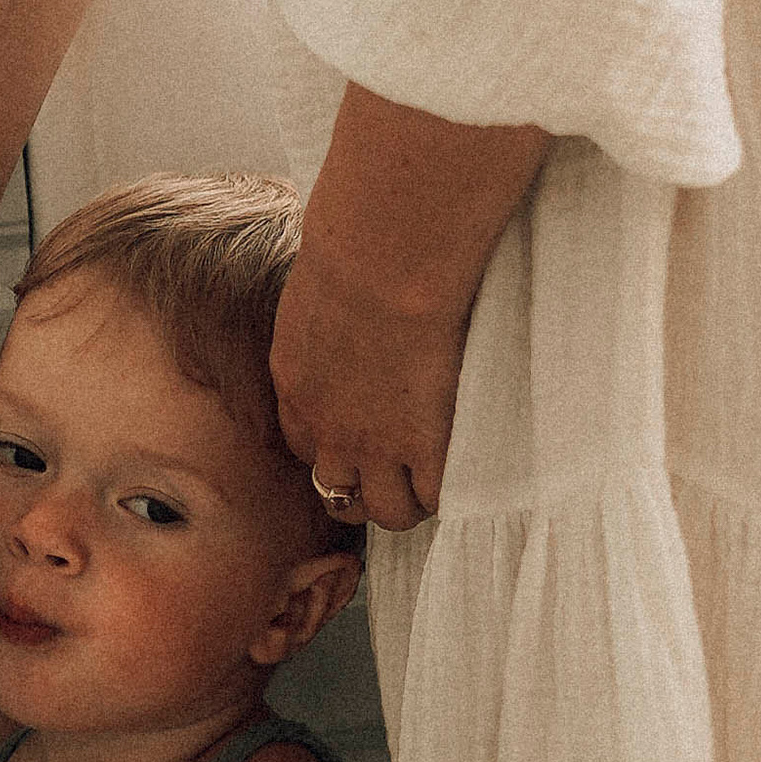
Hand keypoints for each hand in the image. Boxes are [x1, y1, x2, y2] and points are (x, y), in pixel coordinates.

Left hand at [270, 234, 470, 531]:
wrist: (384, 261)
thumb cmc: (358, 249)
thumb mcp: (319, 289)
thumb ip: (326, 318)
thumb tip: (347, 305)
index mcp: (297, 386)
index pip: (305, 447)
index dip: (335, 449)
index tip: (363, 439)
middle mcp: (326, 428)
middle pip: (337, 493)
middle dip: (366, 489)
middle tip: (400, 472)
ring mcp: (374, 446)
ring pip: (385, 512)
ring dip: (409, 501)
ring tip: (435, 480)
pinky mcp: (422, 448)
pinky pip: (434, 498)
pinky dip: (448, 491)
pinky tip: (463, 468)